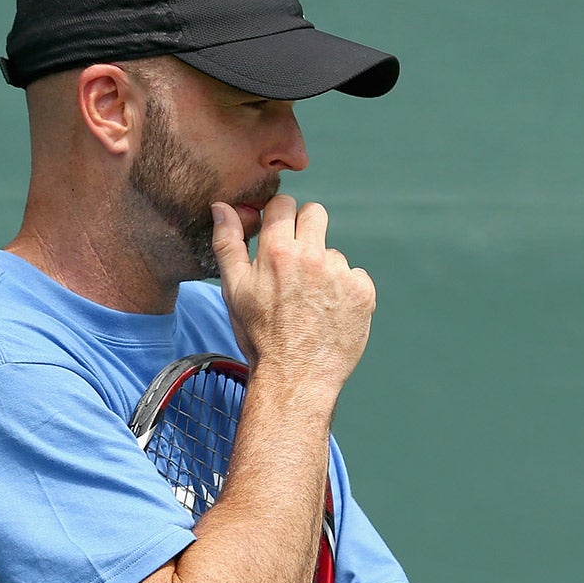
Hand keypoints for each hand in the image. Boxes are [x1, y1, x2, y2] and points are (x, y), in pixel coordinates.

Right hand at [210, 195, 373, 385]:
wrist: (295, 377)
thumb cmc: (260, 336)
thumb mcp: (234, 289)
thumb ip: (228, 243)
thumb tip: (222, 208)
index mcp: (277, 252)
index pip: (283, 204)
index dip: (279, 216)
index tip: (278, 233)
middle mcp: (312, 257)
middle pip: (315, 214)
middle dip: (305, 228)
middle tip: (297, 260)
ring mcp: (340, 274)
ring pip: (333, 253)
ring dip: (324, 269)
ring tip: (310, 302)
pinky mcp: (362, 292)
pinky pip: (355, 276)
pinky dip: (345, 290)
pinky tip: (330, 312)